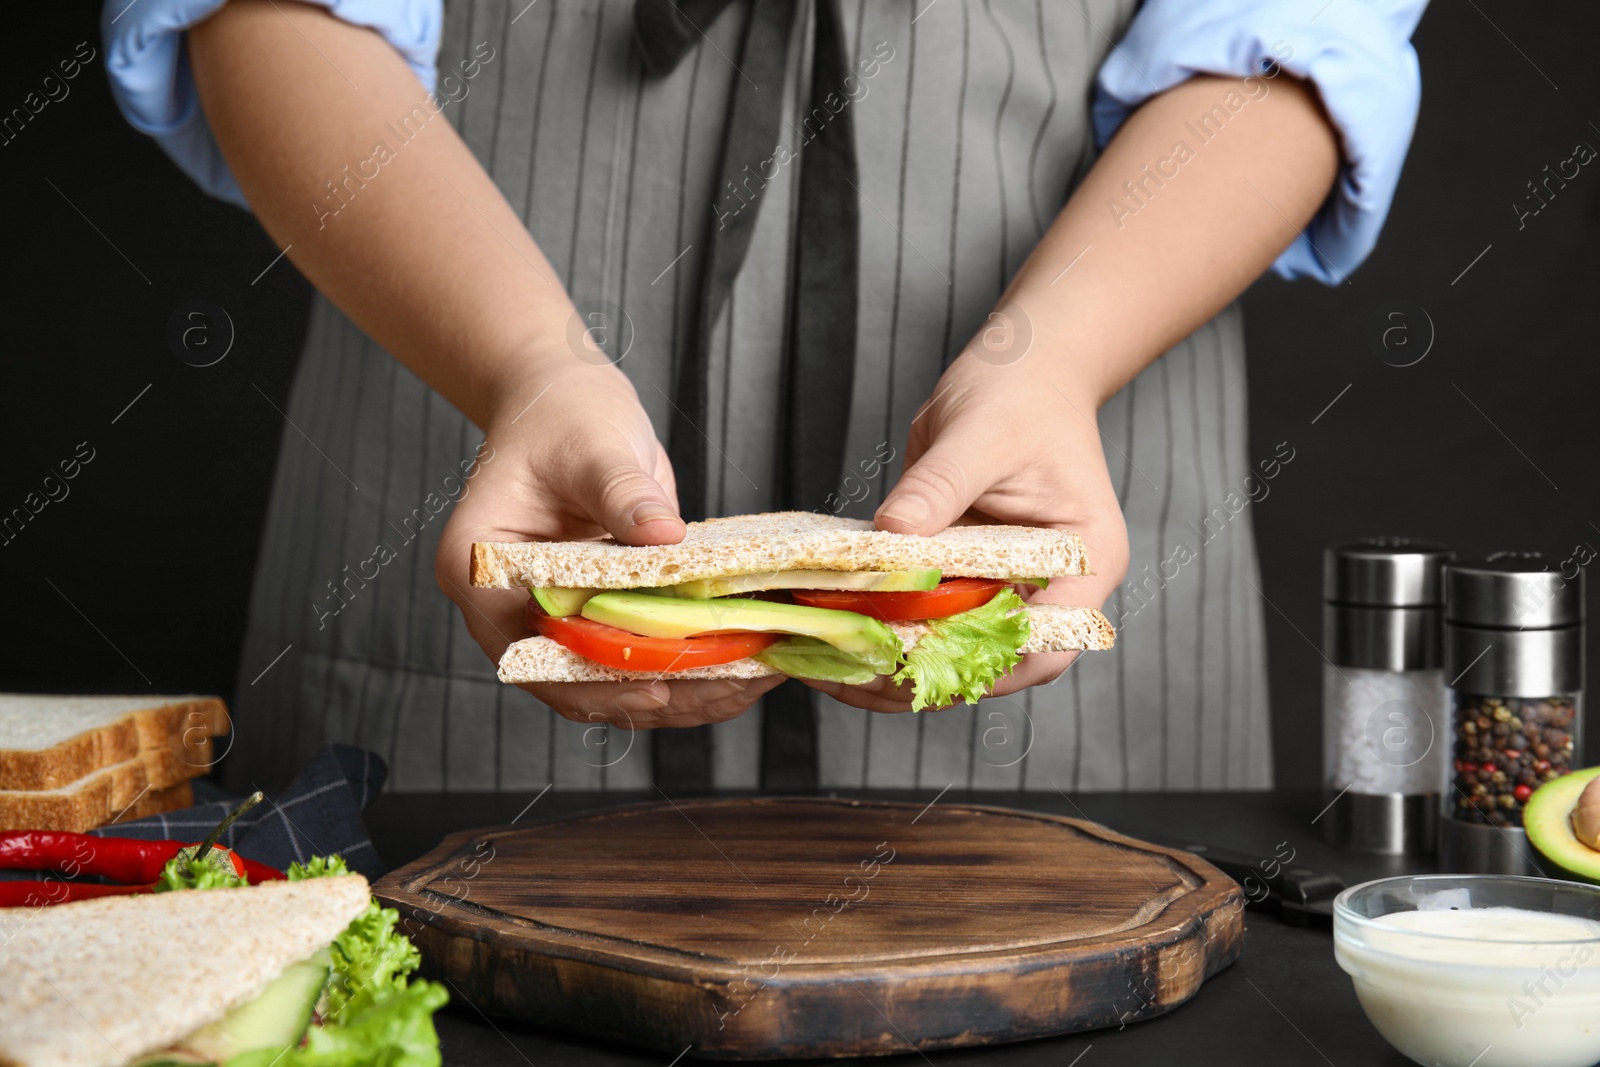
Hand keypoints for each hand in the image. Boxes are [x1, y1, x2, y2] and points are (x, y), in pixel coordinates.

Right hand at [436, 360, 784, 729]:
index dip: (589, 682)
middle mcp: (511, 604)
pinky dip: (685, 660)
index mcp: (481, 570)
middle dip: (653, 695)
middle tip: (728, 692)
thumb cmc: (561, 412)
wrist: (568, 396)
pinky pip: (638, 649)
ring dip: (679, 689)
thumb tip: (664, 534)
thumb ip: (623, 493)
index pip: (527, 652)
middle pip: (575, 679)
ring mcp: (556, 610)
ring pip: (611, 677)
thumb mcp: (592, 446)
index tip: (656, 688)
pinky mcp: (599, 607)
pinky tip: (739, 660)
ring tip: (745, 685)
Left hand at [801, 338, 1129, 713]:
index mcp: (1084, 562)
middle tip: (845, 674)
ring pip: (951, 649)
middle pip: (992, 662)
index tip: (912, 667)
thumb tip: (892, 534)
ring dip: (890, 662)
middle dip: (919, 676)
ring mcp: (1004, 585)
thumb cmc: (1021, 394)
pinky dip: (880, 627)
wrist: (1021, 367)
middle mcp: (1048, 587)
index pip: (1046, 646)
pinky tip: (827, 632)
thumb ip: (939, 487)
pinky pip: (924, 615)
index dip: (983, 670)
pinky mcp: (963, 575)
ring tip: (823, 665)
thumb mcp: (980, 434)